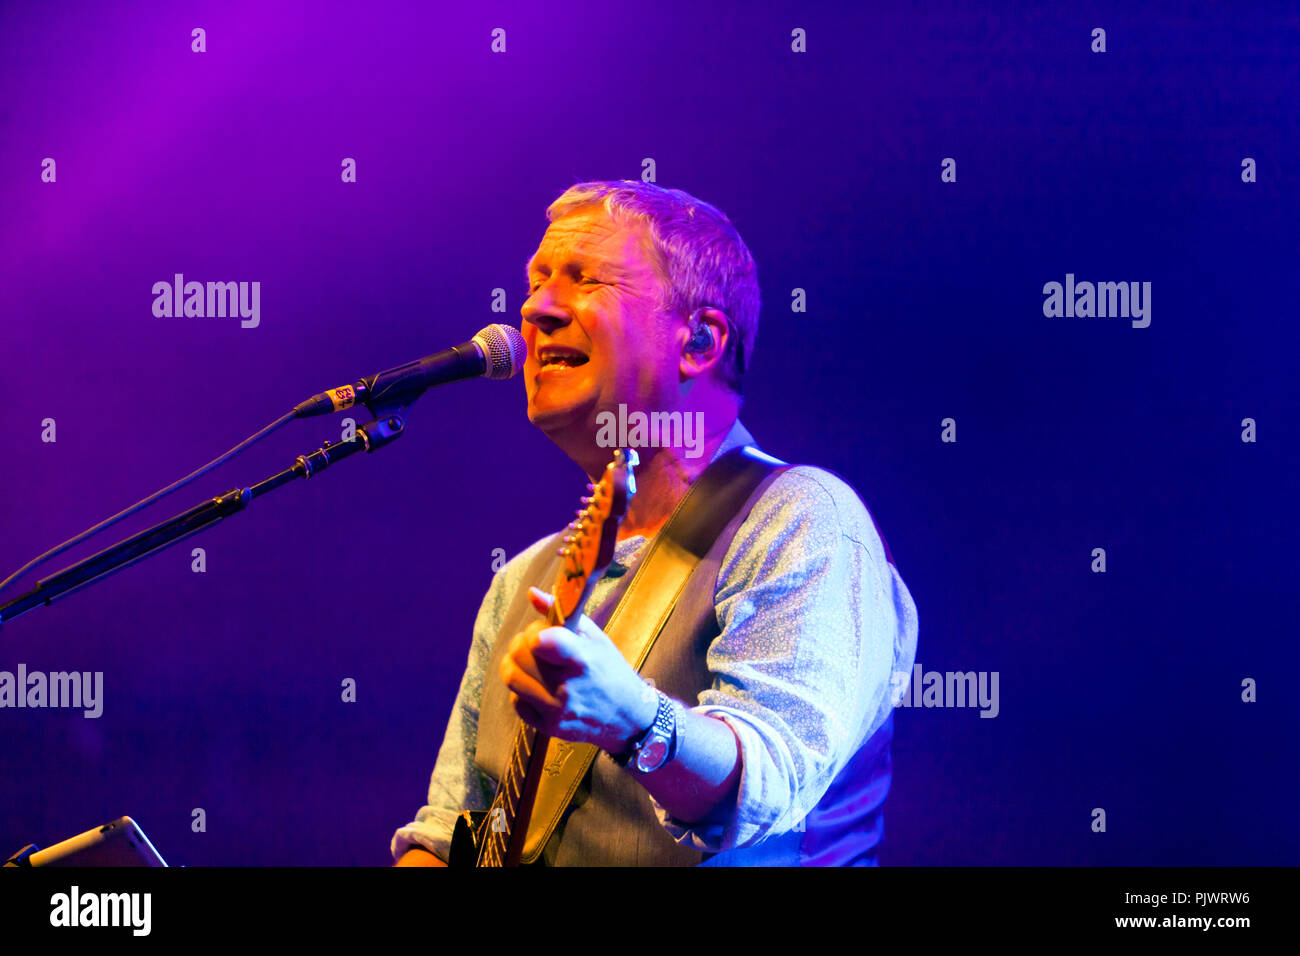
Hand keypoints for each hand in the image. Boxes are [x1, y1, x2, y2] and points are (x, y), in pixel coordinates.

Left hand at [500, 587, 658, 754]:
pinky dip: (522, 691)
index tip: (544, 633)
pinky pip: (516, 702)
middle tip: (535, 645)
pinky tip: (538, 687)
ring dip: (515, 665)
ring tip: (531, 663)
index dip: (535, 631)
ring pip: (511, 677)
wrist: (628, 715)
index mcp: (582, 659)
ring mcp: (557, 711)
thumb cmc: (609, 669)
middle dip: (522, 643)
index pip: (539, 640)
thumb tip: (532, 592)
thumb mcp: (594, 637)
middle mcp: (567, 687)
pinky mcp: (549, 728)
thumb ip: (561, 613)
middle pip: (518, 654)